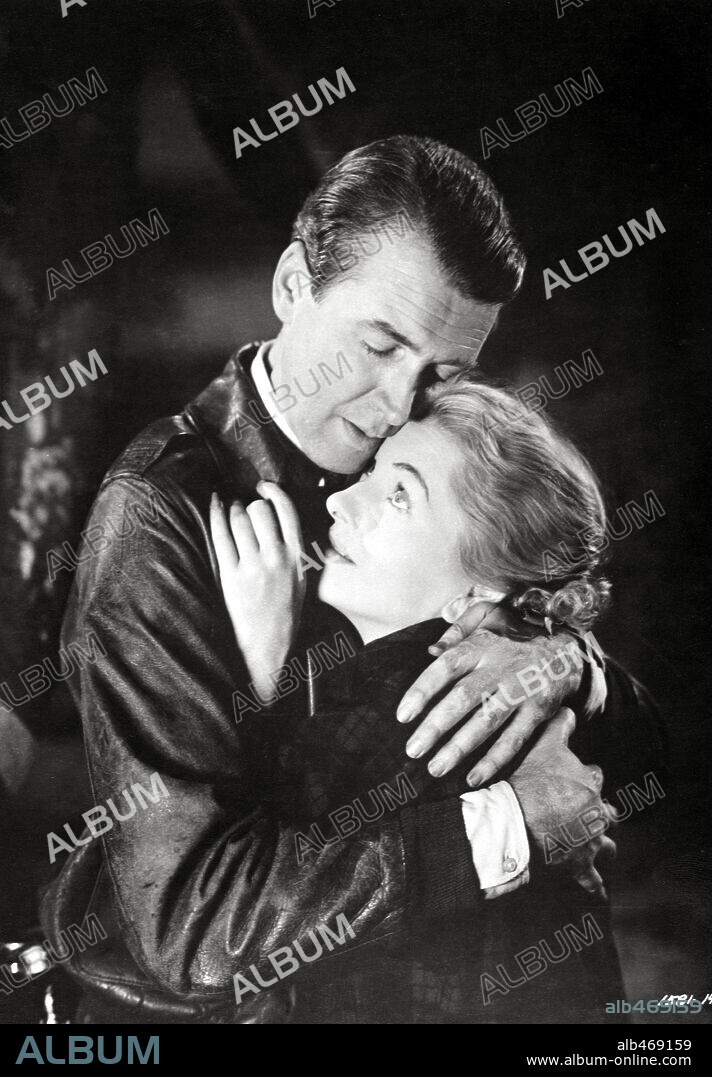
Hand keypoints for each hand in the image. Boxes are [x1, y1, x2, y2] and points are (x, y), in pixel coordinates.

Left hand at [210, 482, 304, 701]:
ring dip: (233, 510)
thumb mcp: (302, 579)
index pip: (288, 511)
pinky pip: (221, 535)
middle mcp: (277, 557)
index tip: (263, 487)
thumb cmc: (285, 613)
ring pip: (240, 520)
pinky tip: (214, 505)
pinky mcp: (231, 575)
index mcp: (298, 557)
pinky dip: (216, 514)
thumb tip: (281, 519)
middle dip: (250, 505)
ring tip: (231, 512)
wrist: (269, 645)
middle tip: (244, 509)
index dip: (273, 492)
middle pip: (260, 511)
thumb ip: (296, 550)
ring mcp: (253, 566)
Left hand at [397, 601, 584, 784]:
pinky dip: (494, 760)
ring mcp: (521, 691)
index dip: (422, 690)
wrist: (565, 651)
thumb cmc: (513, 638)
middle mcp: (501, 668)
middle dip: (436, 726)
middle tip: (413, 750)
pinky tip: (473, 777)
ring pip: (487, 722)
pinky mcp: (538, 712)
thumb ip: (457, 633)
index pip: (446, 666)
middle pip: (464, 697)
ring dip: (459, 748)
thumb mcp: (487, 620)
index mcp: (483, 646)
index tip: (403, 715)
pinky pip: (514, 739)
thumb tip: (430, 650)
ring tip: (435, 768)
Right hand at [509, 708, 616, 899]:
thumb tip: (570, 709)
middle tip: (582, 813)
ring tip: (599, 847)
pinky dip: (595, 886)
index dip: (583, 777)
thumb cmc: (529, 780)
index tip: (570, 780)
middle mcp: (597, 812)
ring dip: (602, 845)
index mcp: (590, 782)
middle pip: (606, 812)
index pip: (594, 776)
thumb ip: (559, 725)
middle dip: (598, 812)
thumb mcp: (544, 743)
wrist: (516, 820)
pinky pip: (592, 881)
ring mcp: (590, 841)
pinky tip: (599, 893)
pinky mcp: (580, 865)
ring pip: (606, 845)